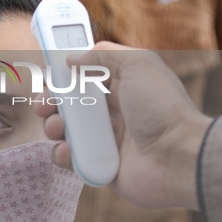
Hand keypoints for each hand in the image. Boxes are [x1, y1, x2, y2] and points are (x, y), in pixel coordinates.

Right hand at [36, 41, 211, 209]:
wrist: (178, 157)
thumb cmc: (163, 108)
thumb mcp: (138, 64)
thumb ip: (103, 55)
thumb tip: (72, 58)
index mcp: (121, 88)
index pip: (85, 78)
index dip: (64, 76)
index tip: (48, 76)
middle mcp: (112, 113)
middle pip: (70, 105)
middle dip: (51, 103)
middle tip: (43, 105)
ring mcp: (106, 140)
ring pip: (66, 132)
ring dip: (53, 127)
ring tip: (56, 128)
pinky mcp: (101, 165)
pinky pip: (72, 159)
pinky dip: (63, 155)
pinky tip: (67, 151)